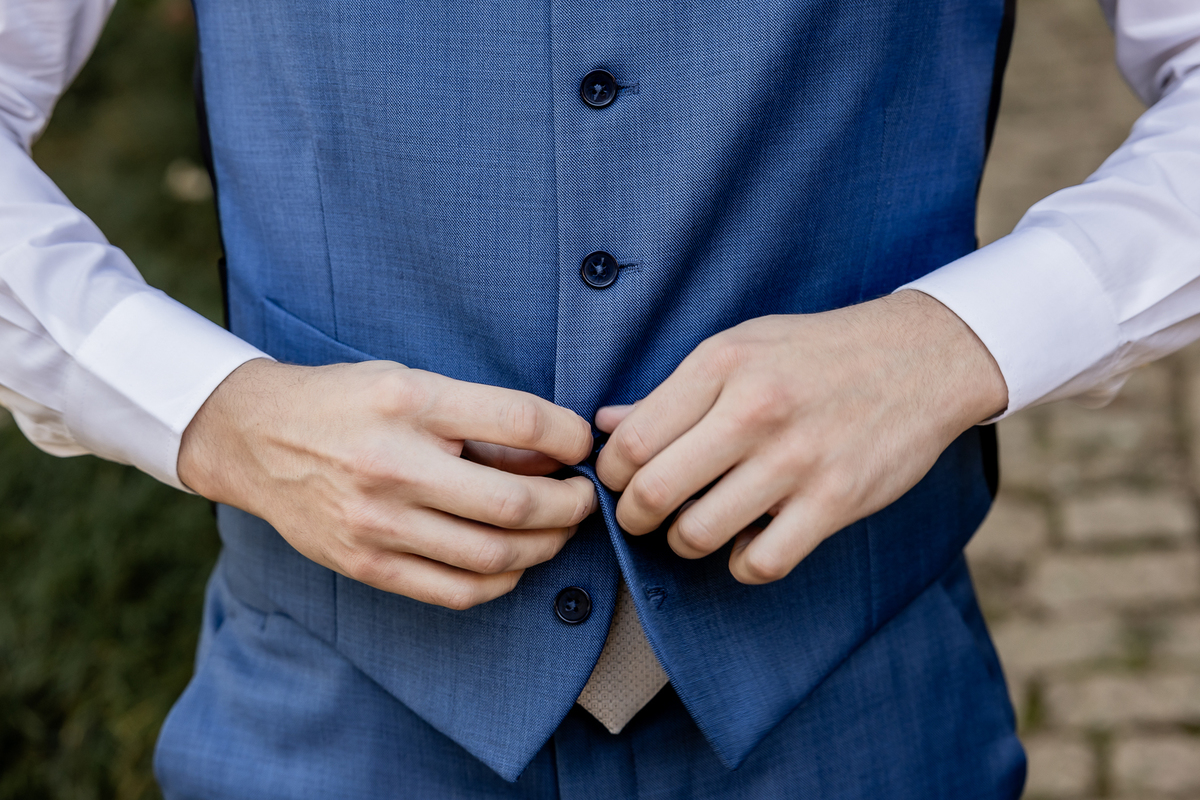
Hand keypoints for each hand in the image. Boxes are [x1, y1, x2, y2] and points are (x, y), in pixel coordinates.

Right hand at [178, 359, 596, 608]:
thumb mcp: (411, 382)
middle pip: (514, 502)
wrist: (255, 439)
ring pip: (492, 555)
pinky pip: (454, 591)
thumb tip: (555, 452)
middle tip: (584, 497)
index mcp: (410, 402)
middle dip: (570, 505)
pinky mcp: (366, 565)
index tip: (583, 444)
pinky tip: (513, 564)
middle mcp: (393, 464)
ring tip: (557, 531)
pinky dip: (500, 582)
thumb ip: (479, 417)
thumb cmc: (344, 402)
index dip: (570, 436)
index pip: (520, 421)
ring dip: (545, 547)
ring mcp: (377, 522)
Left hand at [594, 290, 1006, 584]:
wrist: (921, 357)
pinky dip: (743, 563)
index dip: (612, 474)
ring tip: (694, 527)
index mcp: (722, 366)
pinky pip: (763, 561)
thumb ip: (672, 391)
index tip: (621, 480)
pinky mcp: (835, 501)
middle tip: (644, 515)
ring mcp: (797, 460)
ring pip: (699, 534)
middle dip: (635, 517)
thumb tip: (606, 426)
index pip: (632, 441)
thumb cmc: (816, 353)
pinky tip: (747, 542)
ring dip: (684, 542)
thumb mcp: (740, 347)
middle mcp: (754, 412)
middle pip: (655, 493)